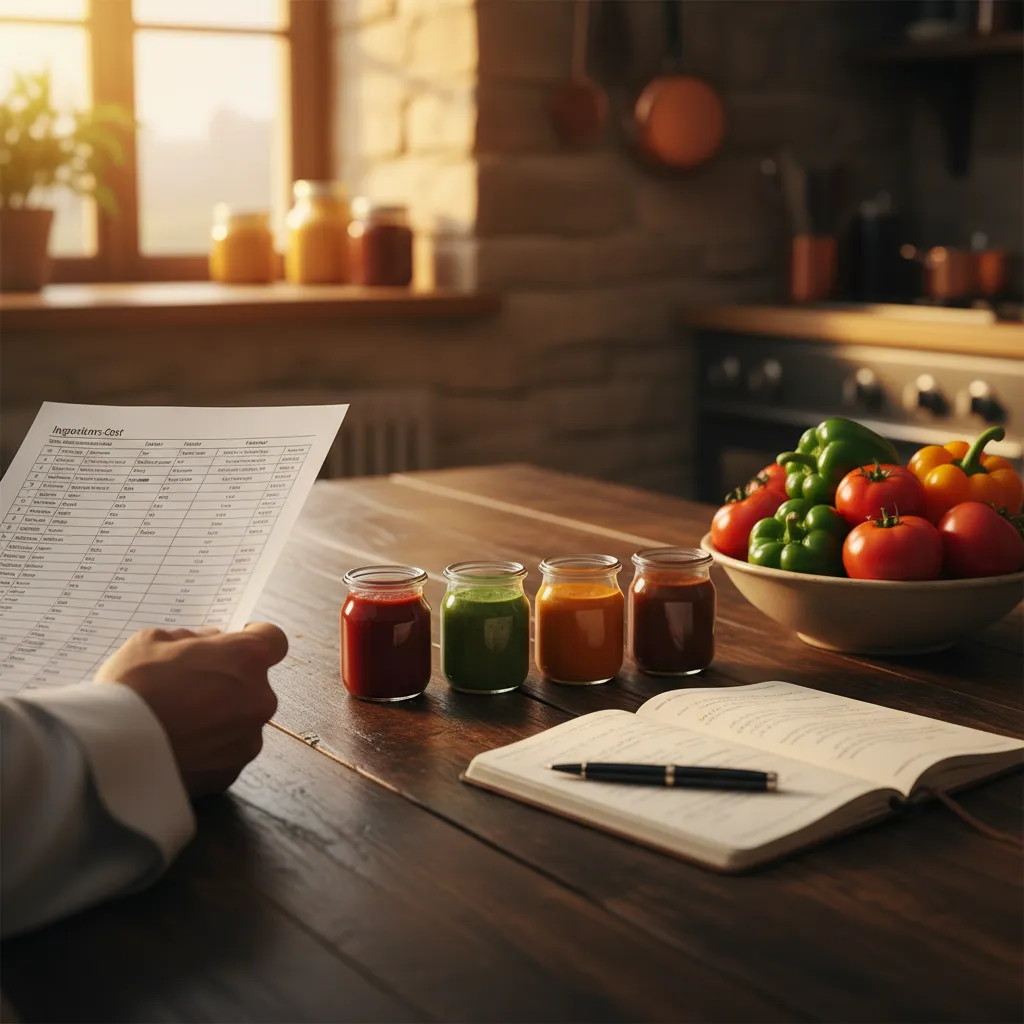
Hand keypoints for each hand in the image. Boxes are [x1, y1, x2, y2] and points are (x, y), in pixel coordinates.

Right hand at [95, 623, 287, 796]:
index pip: (273, 640)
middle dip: (230, 681)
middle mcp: (259, 698)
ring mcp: (248, 739)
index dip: (254, 639)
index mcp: (247, 659)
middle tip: (190, 686)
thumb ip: (192, 638)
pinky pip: (227, 751)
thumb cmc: (131, 687)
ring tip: (178, 721)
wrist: (109, 753)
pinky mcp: (232, 772)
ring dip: (221, 717)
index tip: (235, 644)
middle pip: (255, 683)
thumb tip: (210, 642)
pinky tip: (178, 746)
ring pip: (242, 720)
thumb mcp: (153, 640)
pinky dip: (210, 748)